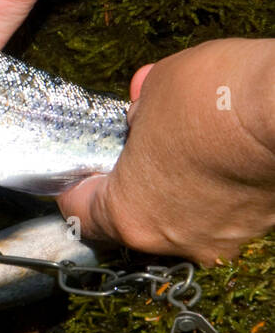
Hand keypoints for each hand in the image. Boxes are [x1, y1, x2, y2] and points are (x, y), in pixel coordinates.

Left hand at [59, 39, 274, 263]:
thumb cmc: (214, 101)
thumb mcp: (153, 93)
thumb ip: (138, 114)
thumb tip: (141, 113)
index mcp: (128, 215)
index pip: (82, 215)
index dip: (76, 190)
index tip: (79, 174)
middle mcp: (172, 239)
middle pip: (135, 217)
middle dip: (132, 183)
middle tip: (136, 150)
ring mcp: (221, 239)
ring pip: (182, 215)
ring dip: (178, 187)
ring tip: (188, 145)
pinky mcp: (260, 226)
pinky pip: (222, 209)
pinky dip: (216, 188)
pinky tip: (223, 154)